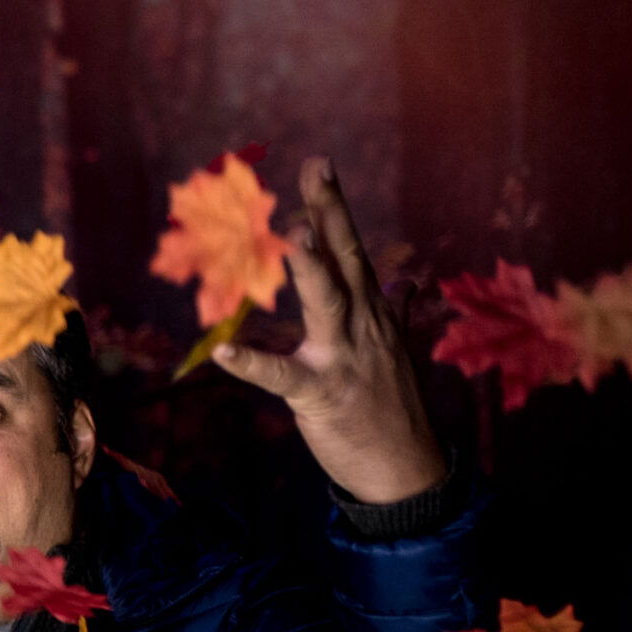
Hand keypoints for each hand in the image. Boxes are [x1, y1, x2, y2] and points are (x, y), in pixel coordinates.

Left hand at [211, 156, 447, 504]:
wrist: (405, 468)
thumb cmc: (391, 406)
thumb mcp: (395, 350)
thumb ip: (393, 312)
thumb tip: (409, 283)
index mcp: (372, 312)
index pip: (352, 249)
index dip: (335, 207)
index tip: (320, 164)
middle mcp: (363, 325)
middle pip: (347, 258)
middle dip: (331, 214)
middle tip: (316, 168)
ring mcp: (345, 358)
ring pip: (329, 304)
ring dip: (312, 270)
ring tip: (293, 237)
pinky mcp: (321, 395)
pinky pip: (282, 377)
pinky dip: (253, 365)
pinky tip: (223, 354)